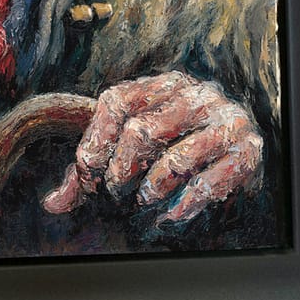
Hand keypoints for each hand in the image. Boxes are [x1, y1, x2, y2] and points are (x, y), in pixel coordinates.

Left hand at [41, 71, 263, 222]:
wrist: (234, 146)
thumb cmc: (168, 144)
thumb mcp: (128, 144)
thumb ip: (89, 169)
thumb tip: (52, 204)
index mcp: (160, 83)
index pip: (116, 102)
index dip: (96, 141)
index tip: (88, 174)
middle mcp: (194, 94)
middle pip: (142, 131)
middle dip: (122, 170)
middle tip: (116, 192)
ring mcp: (225, 120)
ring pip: (177, 159)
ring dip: (152, 189)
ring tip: (142, 201)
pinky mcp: (248, 152)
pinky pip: (210, 183)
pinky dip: (183, 205)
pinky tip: (168, 216)